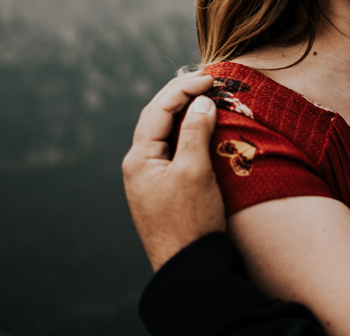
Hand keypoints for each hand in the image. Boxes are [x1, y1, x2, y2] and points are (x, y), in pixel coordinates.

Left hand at [122, 72, 224, 271]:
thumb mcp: (195, 172)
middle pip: (157, 118)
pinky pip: (171, 150)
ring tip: (206, 98)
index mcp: (139, 159)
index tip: (211, 79)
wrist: (189, 269)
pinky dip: (186, 133)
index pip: (159, 110)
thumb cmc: (191, 221)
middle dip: (180, 96)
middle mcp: (138, 166)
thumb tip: (201, 103)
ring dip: (183, 113)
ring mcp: (149, 179)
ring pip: (164, 134)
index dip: (184, 89)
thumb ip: (195, 133)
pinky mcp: (163, 190)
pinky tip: (201, 130)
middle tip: (207, 81)